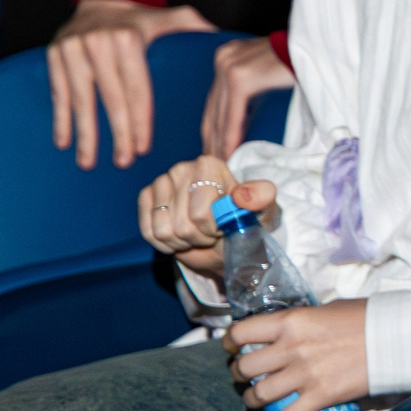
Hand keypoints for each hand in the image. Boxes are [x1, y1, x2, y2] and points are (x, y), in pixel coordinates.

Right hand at [49, 0, 214, 167]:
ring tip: (89, 163)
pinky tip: (64, 142)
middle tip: (123, 161)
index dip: (140, 120)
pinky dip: (61, 119)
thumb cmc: (139, 20)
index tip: (143, 148)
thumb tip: (219, 37)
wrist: (98, 1)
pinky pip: (59, 93)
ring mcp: (73, 50)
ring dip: (85, 134)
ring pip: (81, 100)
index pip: (137, 88)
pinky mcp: (54, 56)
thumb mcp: (166, 18)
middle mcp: (98, 43)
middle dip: (117, 134)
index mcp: (129, 39)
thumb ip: (191, 26)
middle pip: (111, 99)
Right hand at [141, 166, 273, 278]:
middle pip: (182, 225)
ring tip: (196, 233)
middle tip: (210, 232)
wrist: (224, 238)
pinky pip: (148, 232)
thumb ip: (262, 198)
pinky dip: (165, 244)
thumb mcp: (264, 210)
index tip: (224, 225)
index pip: (201, 213)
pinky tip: (179, 237)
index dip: (213, 229)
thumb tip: (240, 197)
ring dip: (182, 242)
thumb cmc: (244, 220)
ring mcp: (161, 182)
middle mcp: (182, 169)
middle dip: (199, 238)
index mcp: (210, 166)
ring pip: (164, 231)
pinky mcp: (146, 197)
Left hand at [202, 36, 296, 158]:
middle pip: (213, 108)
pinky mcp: (240, 79)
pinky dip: (231, 137)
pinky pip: (233, 116)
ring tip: (221, 164)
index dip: (213, 127)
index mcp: (227, 56)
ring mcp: (229, 67)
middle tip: (212, 164)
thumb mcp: (266, 74)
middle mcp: (223, 59)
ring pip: (220, 114)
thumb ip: (249, 90)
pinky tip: (230, 154)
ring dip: (220, 142)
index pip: (215, 100)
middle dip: (212, 138)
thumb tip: (240, 120)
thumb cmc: (299, 61)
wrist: (317, 47)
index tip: (213, 149)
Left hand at [227, 298, 368, 410]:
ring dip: (251, 400)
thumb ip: (303, 322)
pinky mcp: (319, 398)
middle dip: (239, 374)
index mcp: (291, 322)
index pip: (242, 332)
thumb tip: (290, 332)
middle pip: (245, 368)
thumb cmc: (365, 318)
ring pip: (258, 395)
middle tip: (246, 375)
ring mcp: (304, 376)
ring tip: (255, 399)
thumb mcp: (327, 310)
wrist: (395, 337)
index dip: (230, 342)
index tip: (232, 347)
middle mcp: (291, 349)